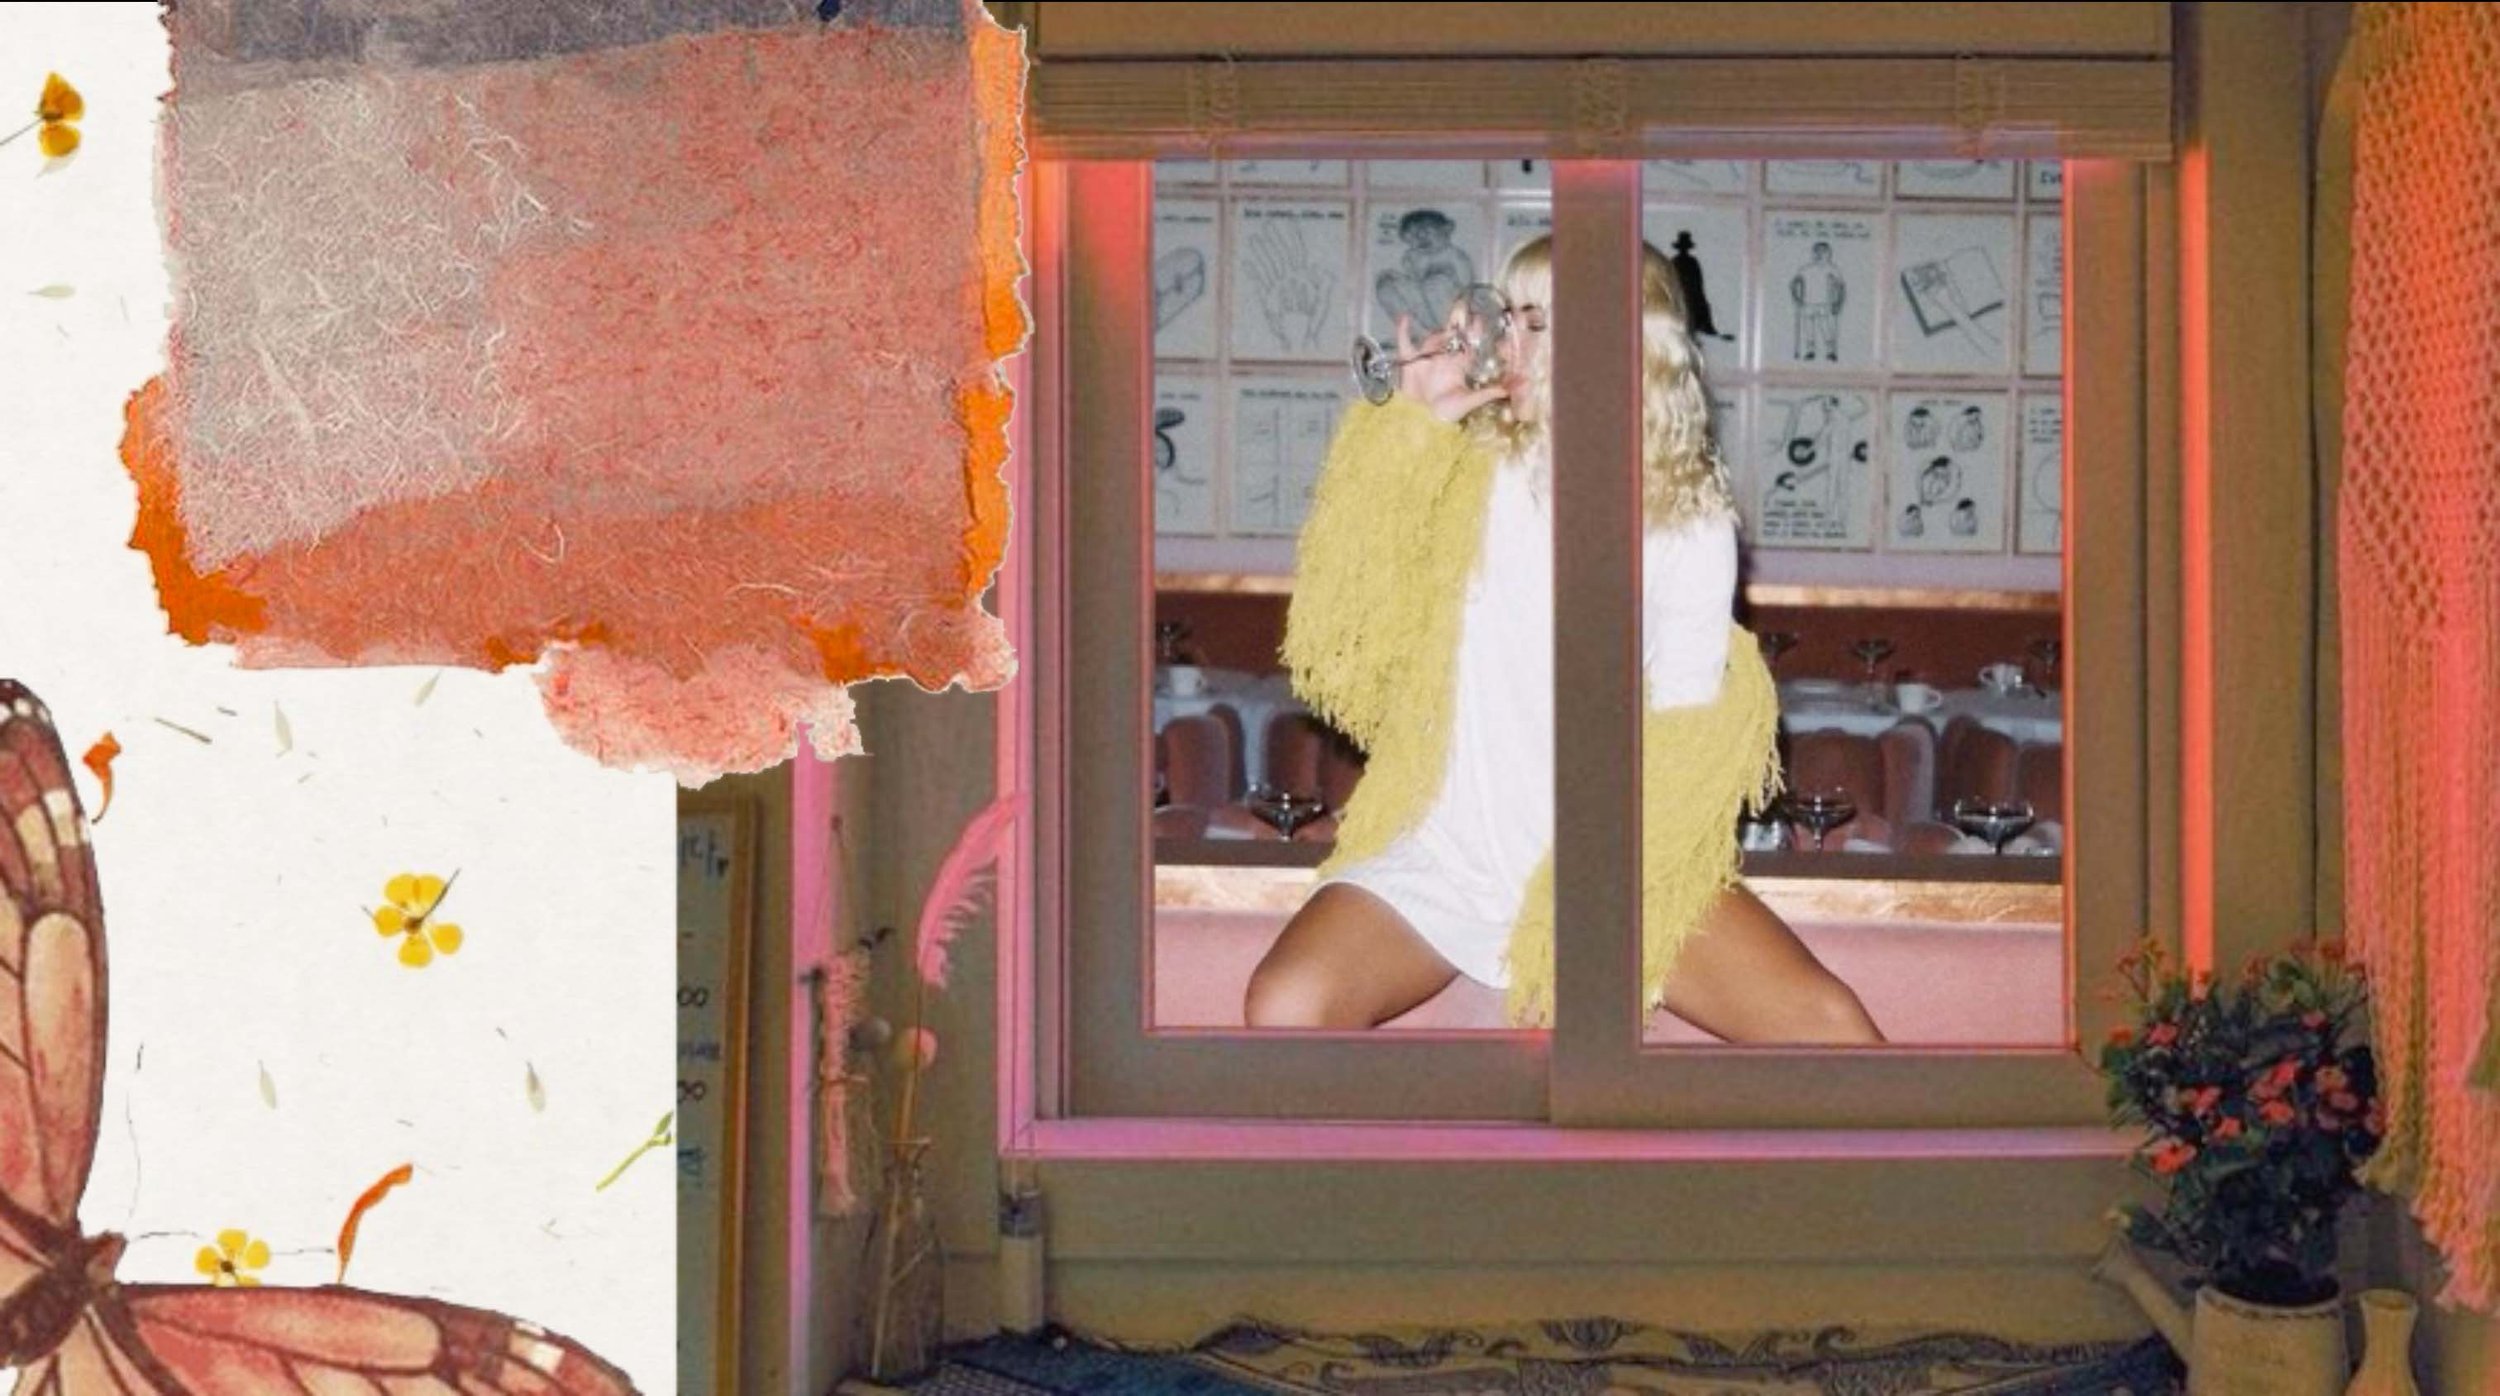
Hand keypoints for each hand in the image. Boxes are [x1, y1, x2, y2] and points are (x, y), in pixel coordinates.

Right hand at [1244, 218, 1335, 351]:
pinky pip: (1262, 282)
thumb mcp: (1323, 303)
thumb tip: (1321, 271)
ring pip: (1270, 265)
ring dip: (1263, 252)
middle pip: (1281, 255)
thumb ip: (1323, 286)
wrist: (1301, 337)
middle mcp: (1289, 279)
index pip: (1297, 253)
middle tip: (1268, 224)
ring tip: (1255, 239)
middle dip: (1275, 239)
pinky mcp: (1269, 298)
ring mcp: (1278, 287)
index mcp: (1303, 276)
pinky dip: (1255, 273)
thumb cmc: (1313, 321)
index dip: (1293, 238)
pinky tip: (1248, 264)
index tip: (1289, 223)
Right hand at [1394, 313, 1506, 423]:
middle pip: (1452, 335)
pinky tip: (1404, 317)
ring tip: (1445, 327)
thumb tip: (1508, 390)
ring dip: (1438, 332)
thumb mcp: (1468, 402)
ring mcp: (1426, 358)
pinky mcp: (1409, 361)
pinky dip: (1402, 330)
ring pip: (1432, 337)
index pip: (1469, 344)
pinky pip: (1405, 342)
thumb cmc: (1445, 413)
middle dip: (1457, 321)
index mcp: (1458, 365)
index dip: (1474, 331)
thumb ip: (1487, 394)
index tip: (1479, 318)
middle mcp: (1444, 358)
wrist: (1420, 421)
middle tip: (1463, 305)